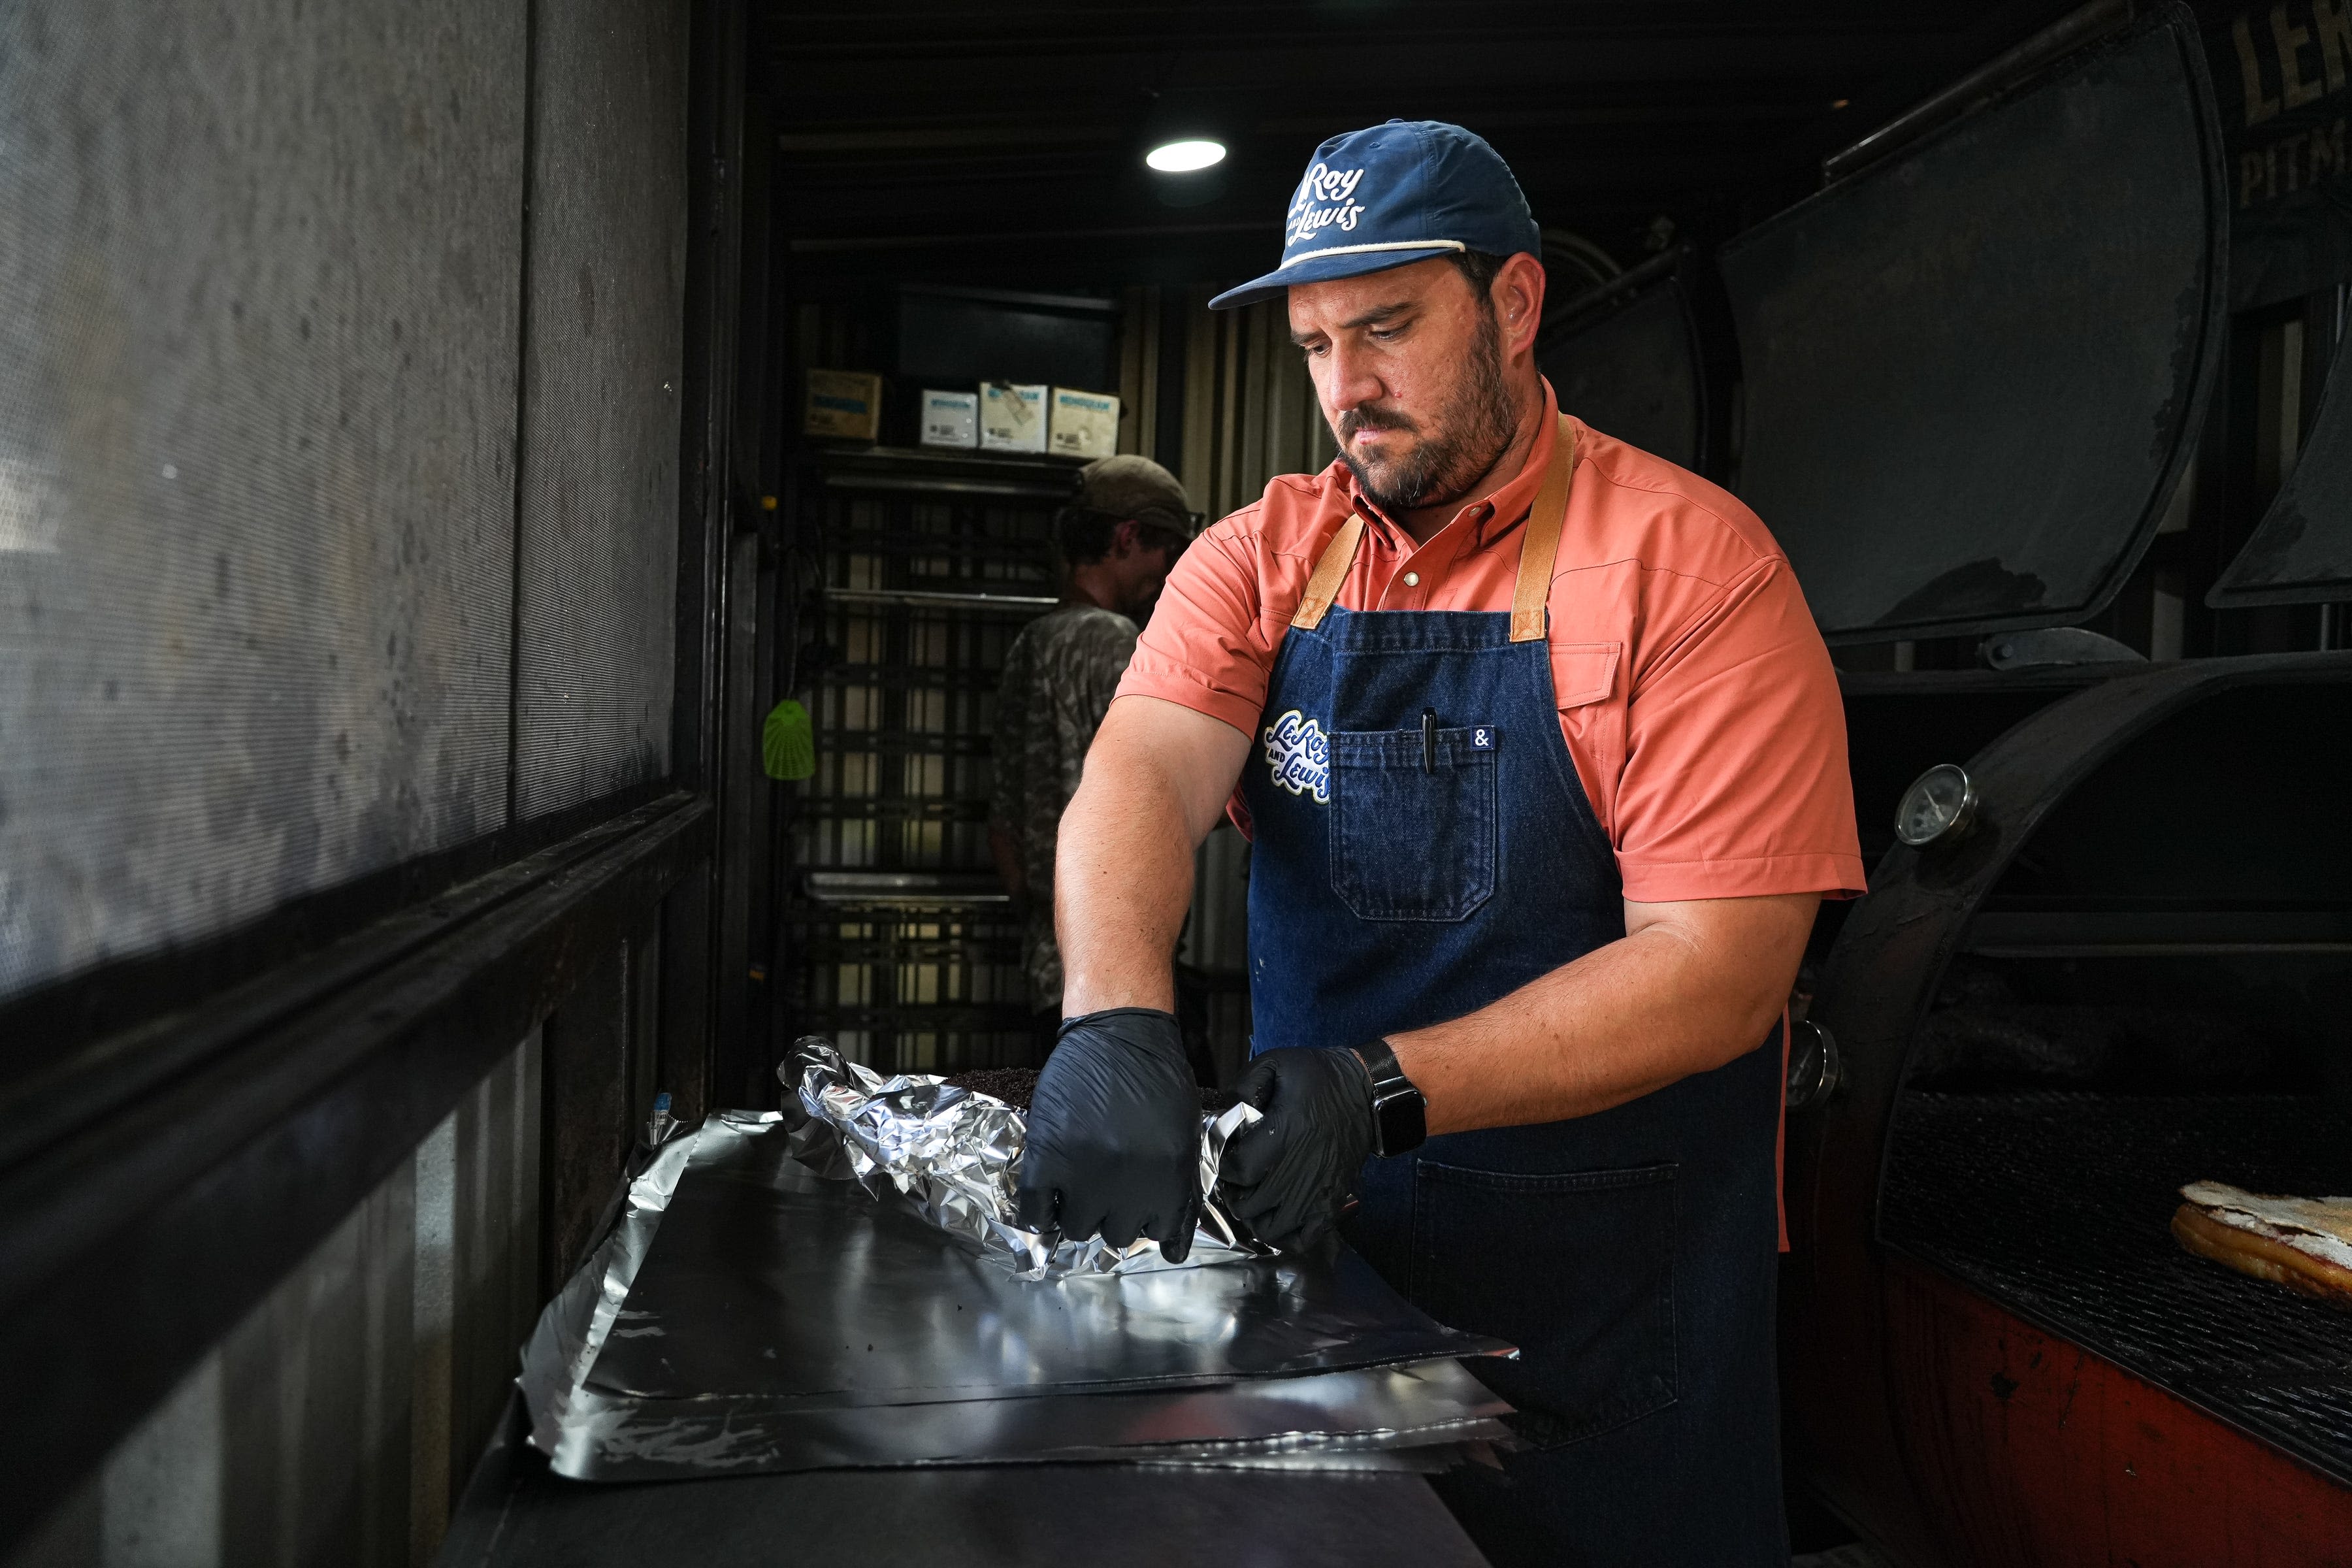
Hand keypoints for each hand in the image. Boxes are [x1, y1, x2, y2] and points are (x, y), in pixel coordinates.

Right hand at [1014, 1008, 1201, 1260]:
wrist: (1118, 1030)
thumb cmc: (1155, 1075)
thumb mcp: (1185, 1131)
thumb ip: (1179, 1184)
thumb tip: (1171, 1237)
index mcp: (1170, 1178)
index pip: (1162, 1235)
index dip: (1147, 1225)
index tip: (1136, 1217)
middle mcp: (1130, 1183)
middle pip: (1115, 1235)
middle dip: (1111, 1216)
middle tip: (1104, 1190)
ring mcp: (1086, 1173)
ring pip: (1076, 1228)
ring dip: (1075, 1211)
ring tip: (1075, 1185)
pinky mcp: (1048, 1157)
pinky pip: (1035, 1209)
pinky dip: (1037, 1210)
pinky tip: (1046, 1194)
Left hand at [1219, 1047, 1377, 1249]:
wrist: (1367, 1093)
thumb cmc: (1319, 1077)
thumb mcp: (1276, 1064)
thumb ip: (1243, 1086)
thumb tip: (1221, 1113)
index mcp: (1285, 1131)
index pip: (1240, 1170)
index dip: (1224, 1169)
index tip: (1225, 1160)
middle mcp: (1302, 1165)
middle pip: (1251, 1205)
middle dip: (1235, 1195)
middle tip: (1235, 1182)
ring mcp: (1319, 1188)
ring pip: (1273, 1228)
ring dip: (1255, 1219)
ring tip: (1253, 1200)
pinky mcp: (1334, 1200)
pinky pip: (1305, 1238)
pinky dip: (1285, 1237)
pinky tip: (1277, 1219)